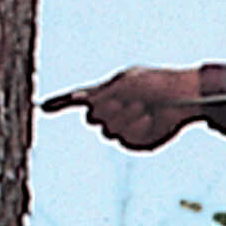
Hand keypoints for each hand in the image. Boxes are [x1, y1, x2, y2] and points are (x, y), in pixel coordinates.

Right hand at [43, 66, 201, 149]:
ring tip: (144, 107)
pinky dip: (137, 128)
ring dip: (126, 117)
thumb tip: (80, 102)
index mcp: (108, 92)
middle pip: (92, 117)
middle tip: (129, 99)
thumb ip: (101, 95)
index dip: (60, 103)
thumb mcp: (125, 83)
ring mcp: (124, 127)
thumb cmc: (156, 84)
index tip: (41, 107)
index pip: (78, 99)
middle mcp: (113, 110)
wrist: (184, 98)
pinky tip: (150, 118)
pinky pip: (125, 140)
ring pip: (108, 130)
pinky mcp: (136, 142)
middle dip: (108, 108)